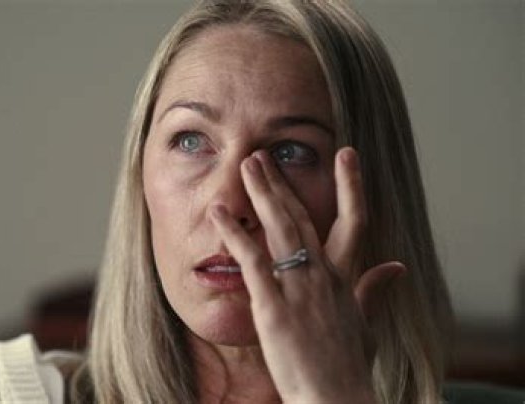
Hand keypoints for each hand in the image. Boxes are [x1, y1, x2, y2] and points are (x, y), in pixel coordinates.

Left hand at [209, 147, 404, 402]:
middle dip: (282, 183)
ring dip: (261, 194)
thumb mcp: (366, 324)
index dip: (351, 185)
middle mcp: (324, 276)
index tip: (346, 153)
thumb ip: (374, 291)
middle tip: (263, 155)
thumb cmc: (347, 365)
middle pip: (303, 217)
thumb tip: (396, 267)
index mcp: (344, 278)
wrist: (336, 397)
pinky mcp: (273, 307)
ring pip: (280, 229)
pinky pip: (252, 261)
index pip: (353, 220)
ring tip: (247, 165)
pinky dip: (235, 234)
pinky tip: (219, 213)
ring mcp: (299, 289)